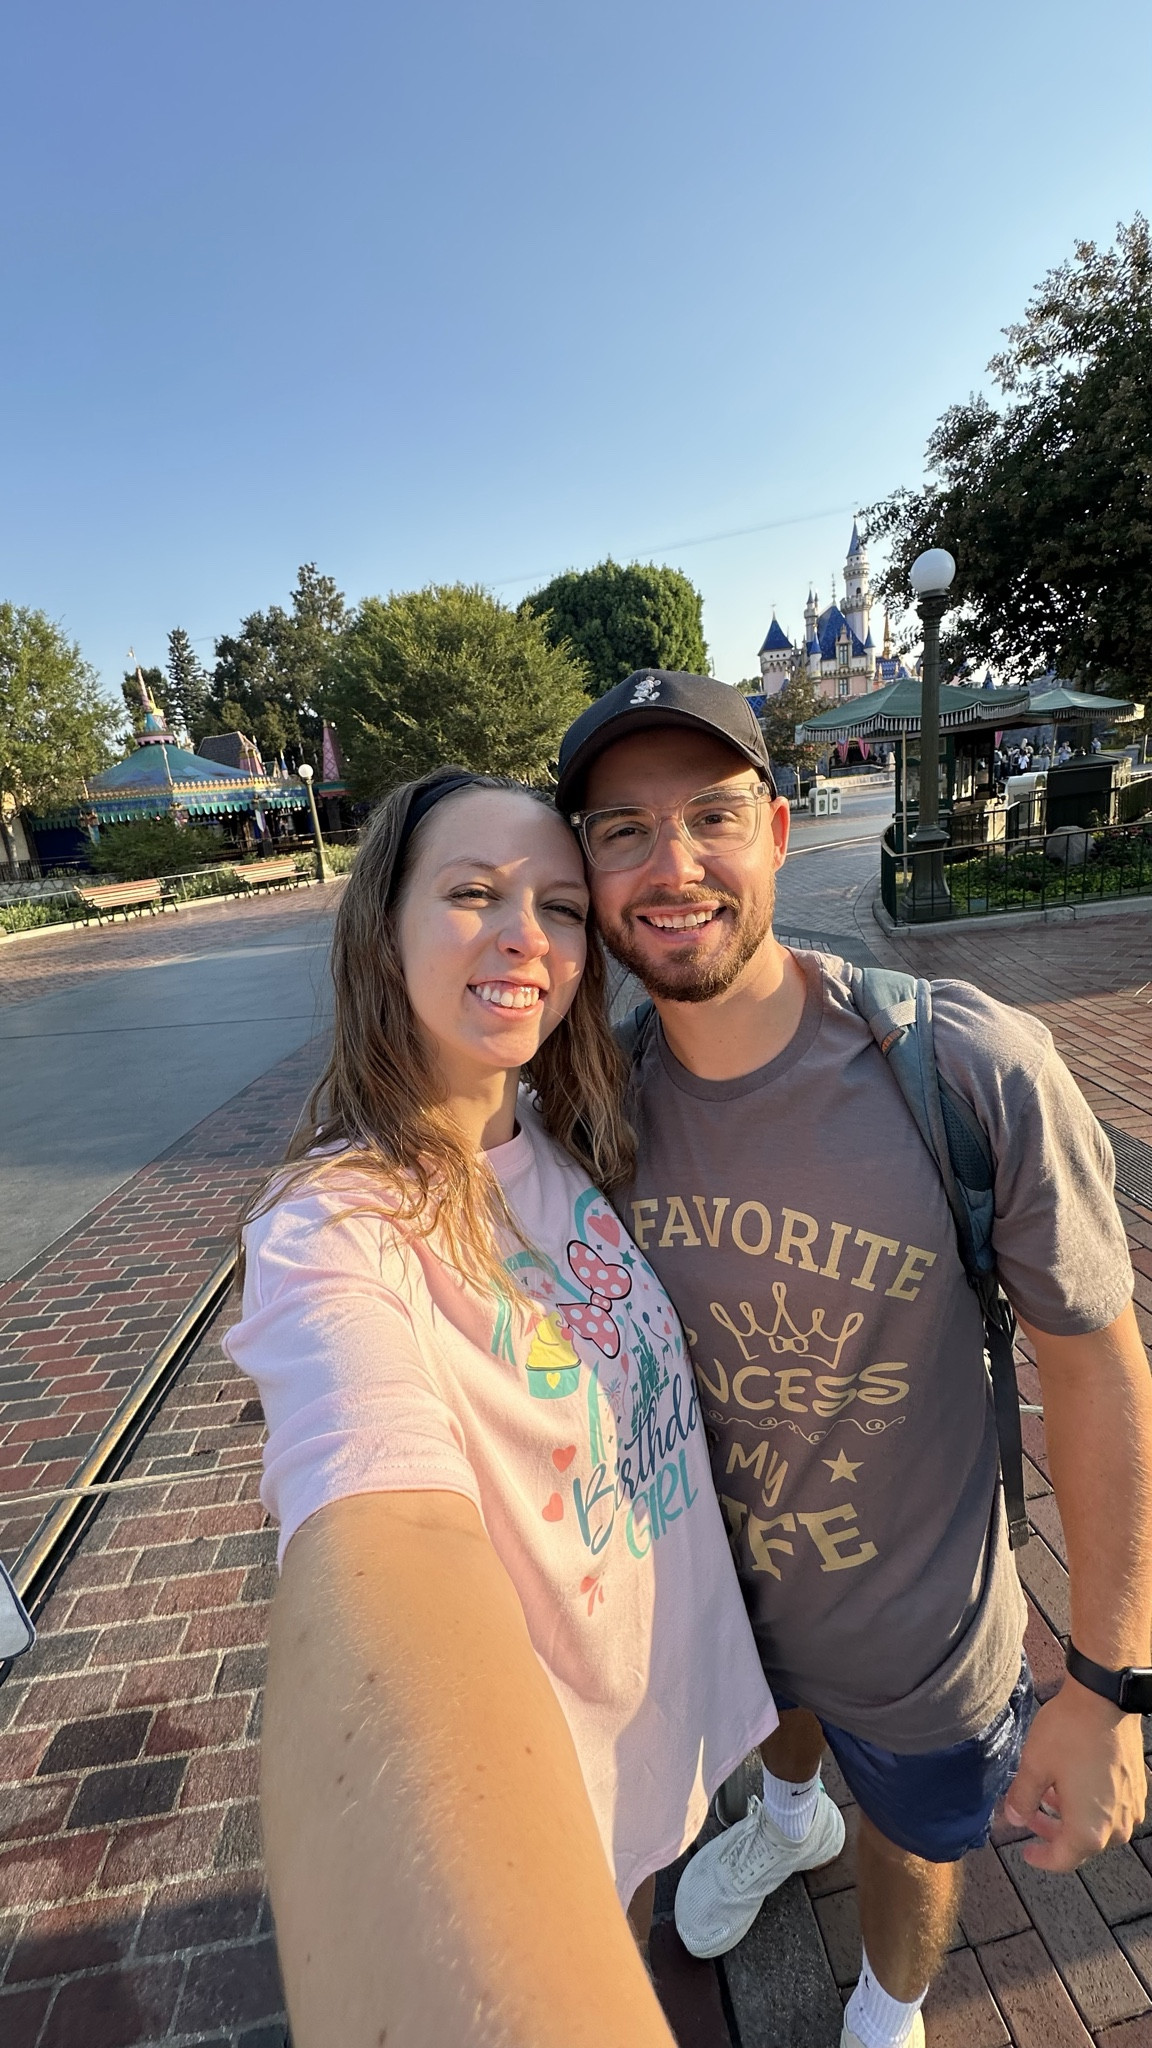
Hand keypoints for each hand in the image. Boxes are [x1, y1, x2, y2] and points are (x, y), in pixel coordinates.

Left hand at [1004, 1678, 1148, 1869]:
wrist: (1105, 1699)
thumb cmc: (1069, 1732)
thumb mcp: (1034, 1766)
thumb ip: (1022, 1799)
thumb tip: (1013, 1818)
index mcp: (1090, 1830)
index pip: (1063, 1860)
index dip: (1041, 1858)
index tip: (1026, 1851)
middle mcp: (1117, 1826)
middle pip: (1081, 1844)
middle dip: (1052, 1832)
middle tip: (1029, 1815)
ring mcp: (1131, 1807)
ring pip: (1097, 1826)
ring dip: (1070, 1816)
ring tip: (1047, 1792)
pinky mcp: (1137, 1788)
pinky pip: (1111, 1809)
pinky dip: (1089, 1804)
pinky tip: (1071, 1782)